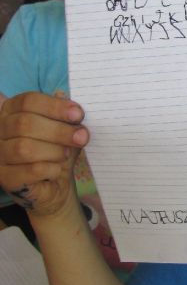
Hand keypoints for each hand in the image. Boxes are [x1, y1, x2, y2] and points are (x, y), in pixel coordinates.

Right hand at [0, 92, 88, 215]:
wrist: (55, 184)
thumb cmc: (57, 150)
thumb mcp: (65, 128)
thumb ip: (65, 115)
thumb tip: (67, 101)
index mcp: (11, 111)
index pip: (28, 101)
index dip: (55, 106)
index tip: (78, 114)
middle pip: (24, 123)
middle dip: (59, 130)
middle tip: (82, 137)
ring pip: (24, 148)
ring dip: (54, 151)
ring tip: (66, 154)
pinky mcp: (5, 178)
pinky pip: (30, 170)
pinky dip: (51, 168)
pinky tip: (56, 169)